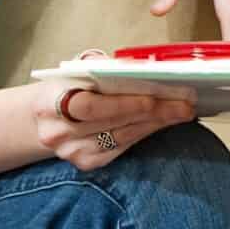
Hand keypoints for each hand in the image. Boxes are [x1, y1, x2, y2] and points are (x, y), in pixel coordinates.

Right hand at [28, 78, 195, 171]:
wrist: (44, 118)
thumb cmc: (67, 86)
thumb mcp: (76, 69)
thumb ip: (100, 65)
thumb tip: (140, 65)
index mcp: (50, 102)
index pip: (88, 106)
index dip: (122, 103)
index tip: (153, 97)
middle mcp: (58, 132)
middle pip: (113, 123)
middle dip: (153, 111)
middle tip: (184, 103)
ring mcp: (71, 152)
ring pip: (122, 137)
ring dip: (156, 124)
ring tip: (182, 111)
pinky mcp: (86, 163)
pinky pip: (122, 148)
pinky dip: (145, 133)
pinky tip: (163, 122)